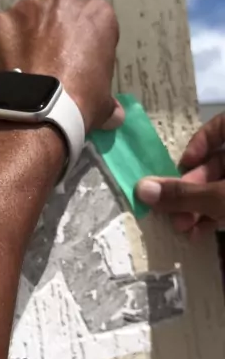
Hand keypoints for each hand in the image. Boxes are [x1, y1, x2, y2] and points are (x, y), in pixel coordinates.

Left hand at [0, 0, 124, 132]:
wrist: (37, 113)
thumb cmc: (80, 103)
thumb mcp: (104, 104)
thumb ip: (110, 102)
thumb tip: (115, 115)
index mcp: (97, 14)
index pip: (94, 25)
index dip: (85, 48)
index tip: (79, 67)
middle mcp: (62, 1)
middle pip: (59, 15)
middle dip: (55, 35)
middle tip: (49, 66)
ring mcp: (26, 8)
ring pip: (27, 20)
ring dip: (27, 39)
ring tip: (24, 70)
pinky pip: (0, 33)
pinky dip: (1, 48)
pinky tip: (5, 70)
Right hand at [136, 113, 224, 238]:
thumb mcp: (222, 196)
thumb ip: (185, 194)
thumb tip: (142, 189)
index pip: (222, 124)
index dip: (202, 141)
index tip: (186, 164)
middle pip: (219, 161)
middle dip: (193, 188)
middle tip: (176, 213)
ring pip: (223, 186)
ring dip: (200, 207)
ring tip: (184, 228)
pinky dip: (217, 215)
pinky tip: (200, 234)